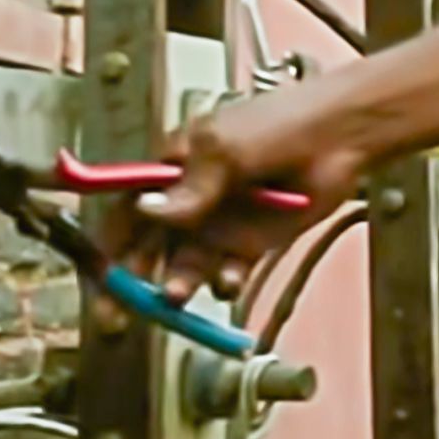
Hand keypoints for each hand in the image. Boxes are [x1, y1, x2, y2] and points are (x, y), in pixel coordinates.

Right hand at [102, 85, 369, 308]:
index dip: (108, 246)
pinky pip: (227, 272)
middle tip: (123, 315)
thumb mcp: (224, 148)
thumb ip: (188, 188)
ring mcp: (220, 225)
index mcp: (173, 168)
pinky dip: (224, 281)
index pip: (126, 211)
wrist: (340, 136)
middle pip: (148, 249)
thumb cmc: (279, 124)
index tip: (98, 280)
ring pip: (184, 266)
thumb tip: (147, 212)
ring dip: (177, 285)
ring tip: (178, 294)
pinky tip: (229, 280)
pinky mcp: (251, 244)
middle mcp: (190, 202)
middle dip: (133, 284)